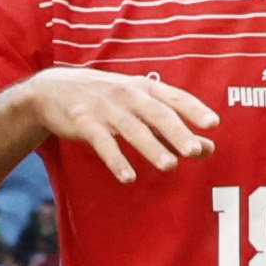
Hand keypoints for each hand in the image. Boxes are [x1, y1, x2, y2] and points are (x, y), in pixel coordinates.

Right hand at [7, 62, 216, 180]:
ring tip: (169, 166)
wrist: (52, 89)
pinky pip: (103, 143)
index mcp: (144, 88)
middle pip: (157, 113)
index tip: (213, 124)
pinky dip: (116, 160)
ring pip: (132, 129)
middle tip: (194, 150)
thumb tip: (207, 148)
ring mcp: (105, 108)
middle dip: (176, 131)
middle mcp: (127, 95)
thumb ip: (170, 126)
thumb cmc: (106, 100)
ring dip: (151, 148)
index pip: (175, 97)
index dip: (194, 109)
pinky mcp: (83, 122)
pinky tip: (128, 177)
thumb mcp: (137, 105)